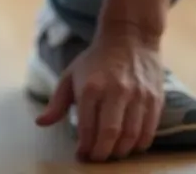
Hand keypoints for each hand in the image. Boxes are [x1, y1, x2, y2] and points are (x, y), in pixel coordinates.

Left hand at [36, 31, 163, 161]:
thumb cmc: (96, 59)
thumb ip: (57, 102)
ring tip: (113, 152)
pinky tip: (130, 145)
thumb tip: (41, 123)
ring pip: (130, 137)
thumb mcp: (71, 74)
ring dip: (121, 152)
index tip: (82, 155)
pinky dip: (139, 145)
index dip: (85, 147)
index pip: (87, 127)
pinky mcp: (154, 98)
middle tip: (98, 159)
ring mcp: (137, 95)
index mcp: (91, 86)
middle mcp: (115, 91)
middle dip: (102, 154)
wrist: (129, 36)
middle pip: (110, 135)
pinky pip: (148, 131)